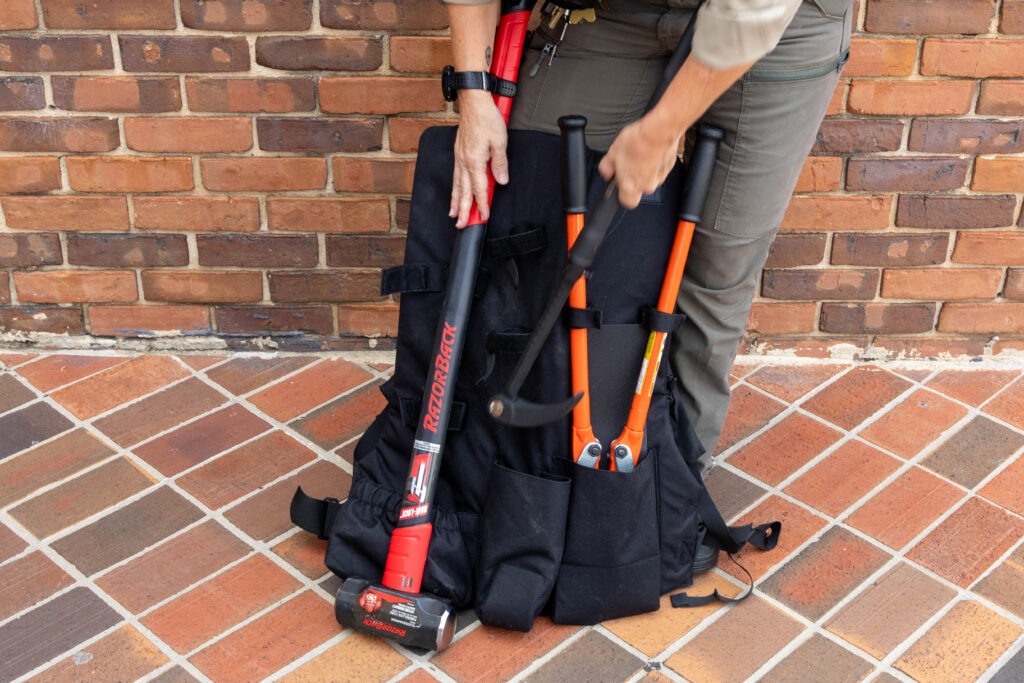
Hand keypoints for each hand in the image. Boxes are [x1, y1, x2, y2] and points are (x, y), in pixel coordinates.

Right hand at [450, 91, 509, 227]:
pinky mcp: (458, 153)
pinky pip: (455, 175)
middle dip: (463, 210)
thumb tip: (501, 181)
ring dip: (455, 202)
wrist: (473, 102)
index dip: (482, 204)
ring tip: (454, 215)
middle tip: (462, 225)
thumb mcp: (500, 141)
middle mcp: (464, 161)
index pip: (479, 189)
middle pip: (463, 191)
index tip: (484, 217)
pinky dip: (454, 188)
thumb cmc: (487, 118)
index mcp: (475, 161)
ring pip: (457, 185)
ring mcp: (459, 157)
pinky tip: (454, 193)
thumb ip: (500, 163)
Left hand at [598, 113, 683, 208]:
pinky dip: (655, 162)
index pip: (627, 202)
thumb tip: (606, 172)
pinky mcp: (670, 167)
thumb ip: (606, 168)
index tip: (619, 184)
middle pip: (639, 189)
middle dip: (634, 178)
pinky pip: (659, 169)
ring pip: (650, 179)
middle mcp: (648, 186)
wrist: (659, 131)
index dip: (622, 194)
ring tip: (639, 154)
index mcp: (631, 187)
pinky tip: (649, 150)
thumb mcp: (612, 153)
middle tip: (628, 164)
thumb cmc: (638, 142)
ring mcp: (660, 177)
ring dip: (645, 170)